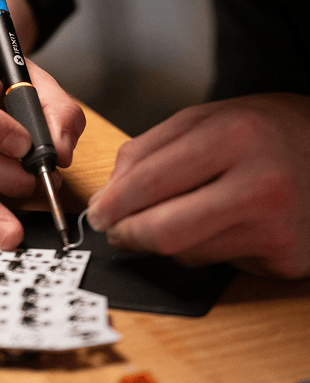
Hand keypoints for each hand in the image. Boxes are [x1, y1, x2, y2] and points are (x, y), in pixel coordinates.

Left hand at [86, 93, 309, 277]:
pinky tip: (204, 225)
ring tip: (160, 219)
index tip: (96, 213)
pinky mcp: (286, 259)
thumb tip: (108, 195)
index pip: (150, 183)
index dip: (112, 204)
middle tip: (113, 230)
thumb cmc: (261, 130)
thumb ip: (147, 150)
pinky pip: (213, 263)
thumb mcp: (202, 119)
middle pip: (164, 231)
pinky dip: (194, 247)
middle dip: (126, 234)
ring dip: (157, 241)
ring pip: (183, 253)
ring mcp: (276, 228)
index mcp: (234, 138)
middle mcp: (260, 185)